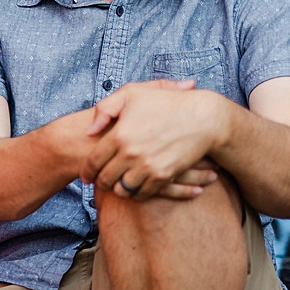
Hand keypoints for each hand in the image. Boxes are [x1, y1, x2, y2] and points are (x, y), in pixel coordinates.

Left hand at [84, 79, 231, 199]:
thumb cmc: (167, 103)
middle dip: (101, 183)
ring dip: (118, 189)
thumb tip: (89, 131)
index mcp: (119, 134)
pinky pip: (143, 194)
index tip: (86, 176)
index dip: (87, 172)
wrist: (203, 118)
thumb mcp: (132, 94)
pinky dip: (137, 194)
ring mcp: (147, 166)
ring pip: (122, 190)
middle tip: (101, 182)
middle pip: (105, 179)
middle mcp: (130, 153)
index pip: (93, 162)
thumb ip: (105, 109)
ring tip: (118, 185)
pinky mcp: (163, 176)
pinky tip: (136, 188)